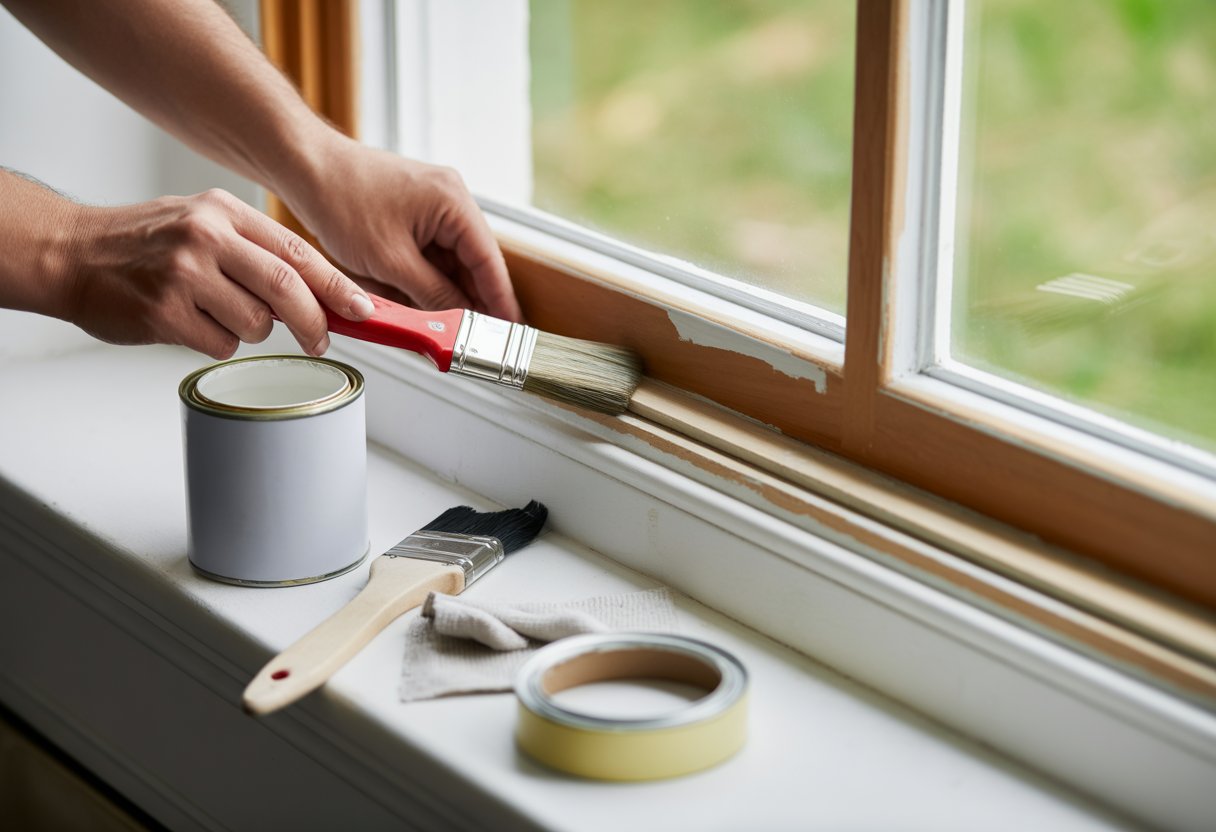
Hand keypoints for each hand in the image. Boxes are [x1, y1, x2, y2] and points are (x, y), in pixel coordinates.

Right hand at [61, 188, 373, 358]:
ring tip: (214, 313)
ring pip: (257, 324)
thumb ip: (256, 250)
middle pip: (287, 288)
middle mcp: (207, 236)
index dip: (337, 286)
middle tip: (320, 340)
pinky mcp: (165, 312)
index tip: (363, 308)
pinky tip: (189, 324)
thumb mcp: (204, 223)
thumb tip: (320, 290)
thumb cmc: (143, 245)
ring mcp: (185, 274)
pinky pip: (221, 345)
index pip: (298, 251)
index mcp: (224, 212)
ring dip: (249, 331)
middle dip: (314, 322)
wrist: (71, 253)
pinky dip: (215, 343)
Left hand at [282, 139, 522, 321]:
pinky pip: (430, 255)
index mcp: (453, 202)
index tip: (509, 331)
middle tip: (473, 338)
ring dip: (444, 292)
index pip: (488, 261)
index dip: (500, 300)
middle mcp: (450, 200)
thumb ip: (432, 295)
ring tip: (442, 326)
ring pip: (450, 263)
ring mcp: (432, 206)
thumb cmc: (340, 197)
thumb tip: (459, 322)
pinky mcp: (413, 214)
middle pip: (472, 263)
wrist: (304, 167)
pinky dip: (425, 280)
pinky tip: (418, 303)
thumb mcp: (390, 261)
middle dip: (470, 300)